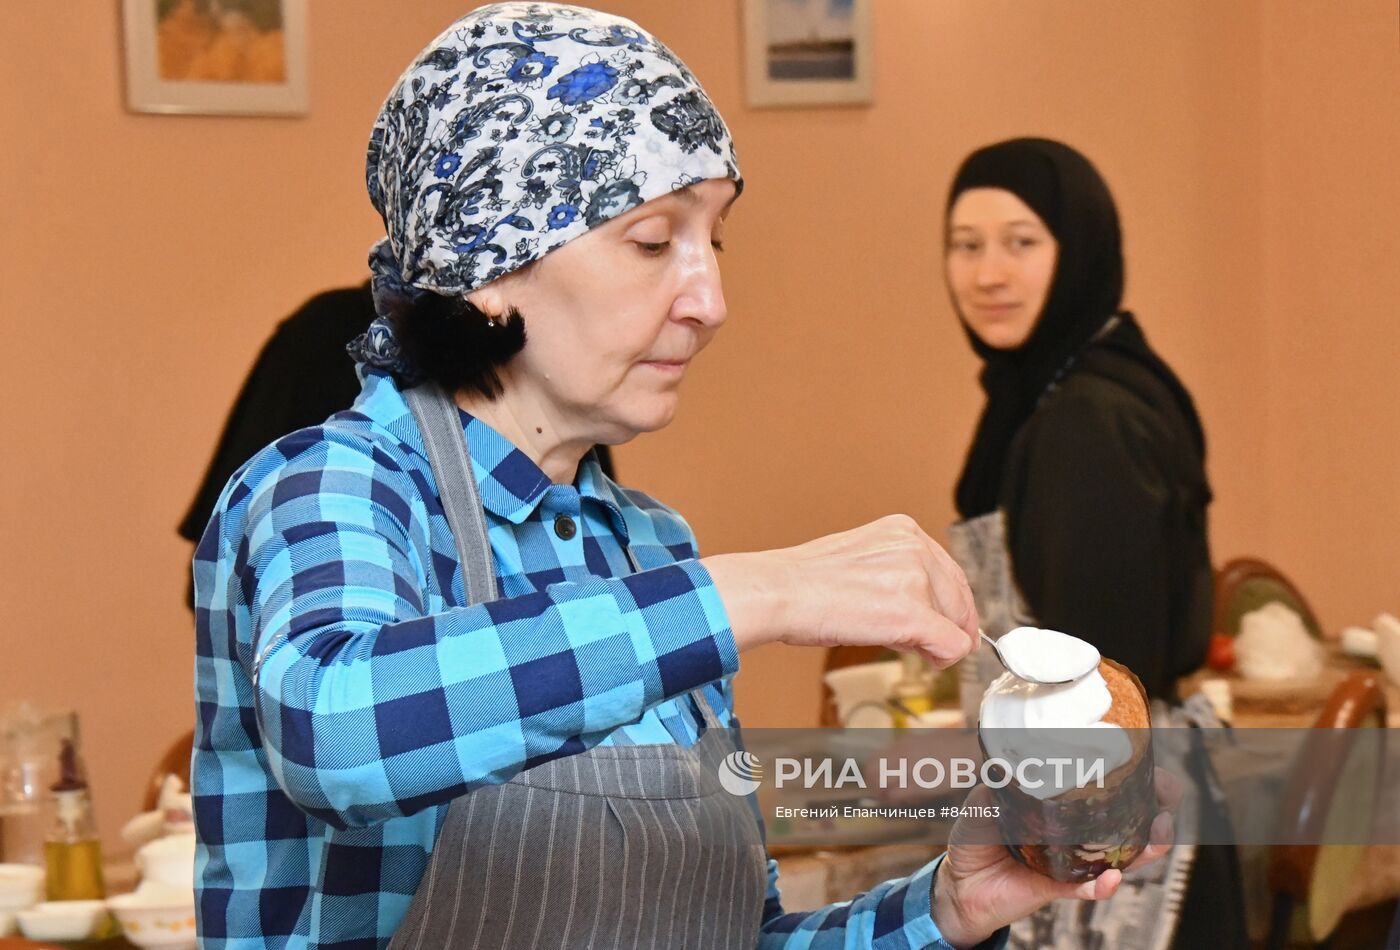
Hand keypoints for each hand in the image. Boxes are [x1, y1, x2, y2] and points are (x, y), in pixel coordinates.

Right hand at [703, 515, 978, 666]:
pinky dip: (942, 659)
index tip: (943, 625)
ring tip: (891, 638)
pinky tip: (922, 659)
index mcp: (904, 531)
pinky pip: (952, 646)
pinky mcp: (912, 614)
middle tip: (916, 642)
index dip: (949, 607)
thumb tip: (924, 608)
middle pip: (959, 601)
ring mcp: (916, 580)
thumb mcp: (862, 559)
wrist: (780, 592)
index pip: (951, 573)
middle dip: (943, 626)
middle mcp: (916, 548)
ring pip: (956, 625)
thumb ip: (898, 573)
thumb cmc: (805, 581)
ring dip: (931, 641)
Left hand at [931, 768, 1182, 947]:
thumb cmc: (976, 836)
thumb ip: (997, 784)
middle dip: (1158, 812)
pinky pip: (1087, 889)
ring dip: (1146, 848)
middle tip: (1167, 804)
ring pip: (1122, 857)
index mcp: (1065, 806)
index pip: (1109, 791)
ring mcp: (1073, 863)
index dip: (1139, 781)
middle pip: (1131, 824)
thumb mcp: (984, 800)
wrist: (959, 881)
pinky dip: (1101, 886)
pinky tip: (1112, 877)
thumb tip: (1008, 765)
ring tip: (1158, 835)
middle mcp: (1077, 834)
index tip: (1155, 769)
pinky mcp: (1059, 888)